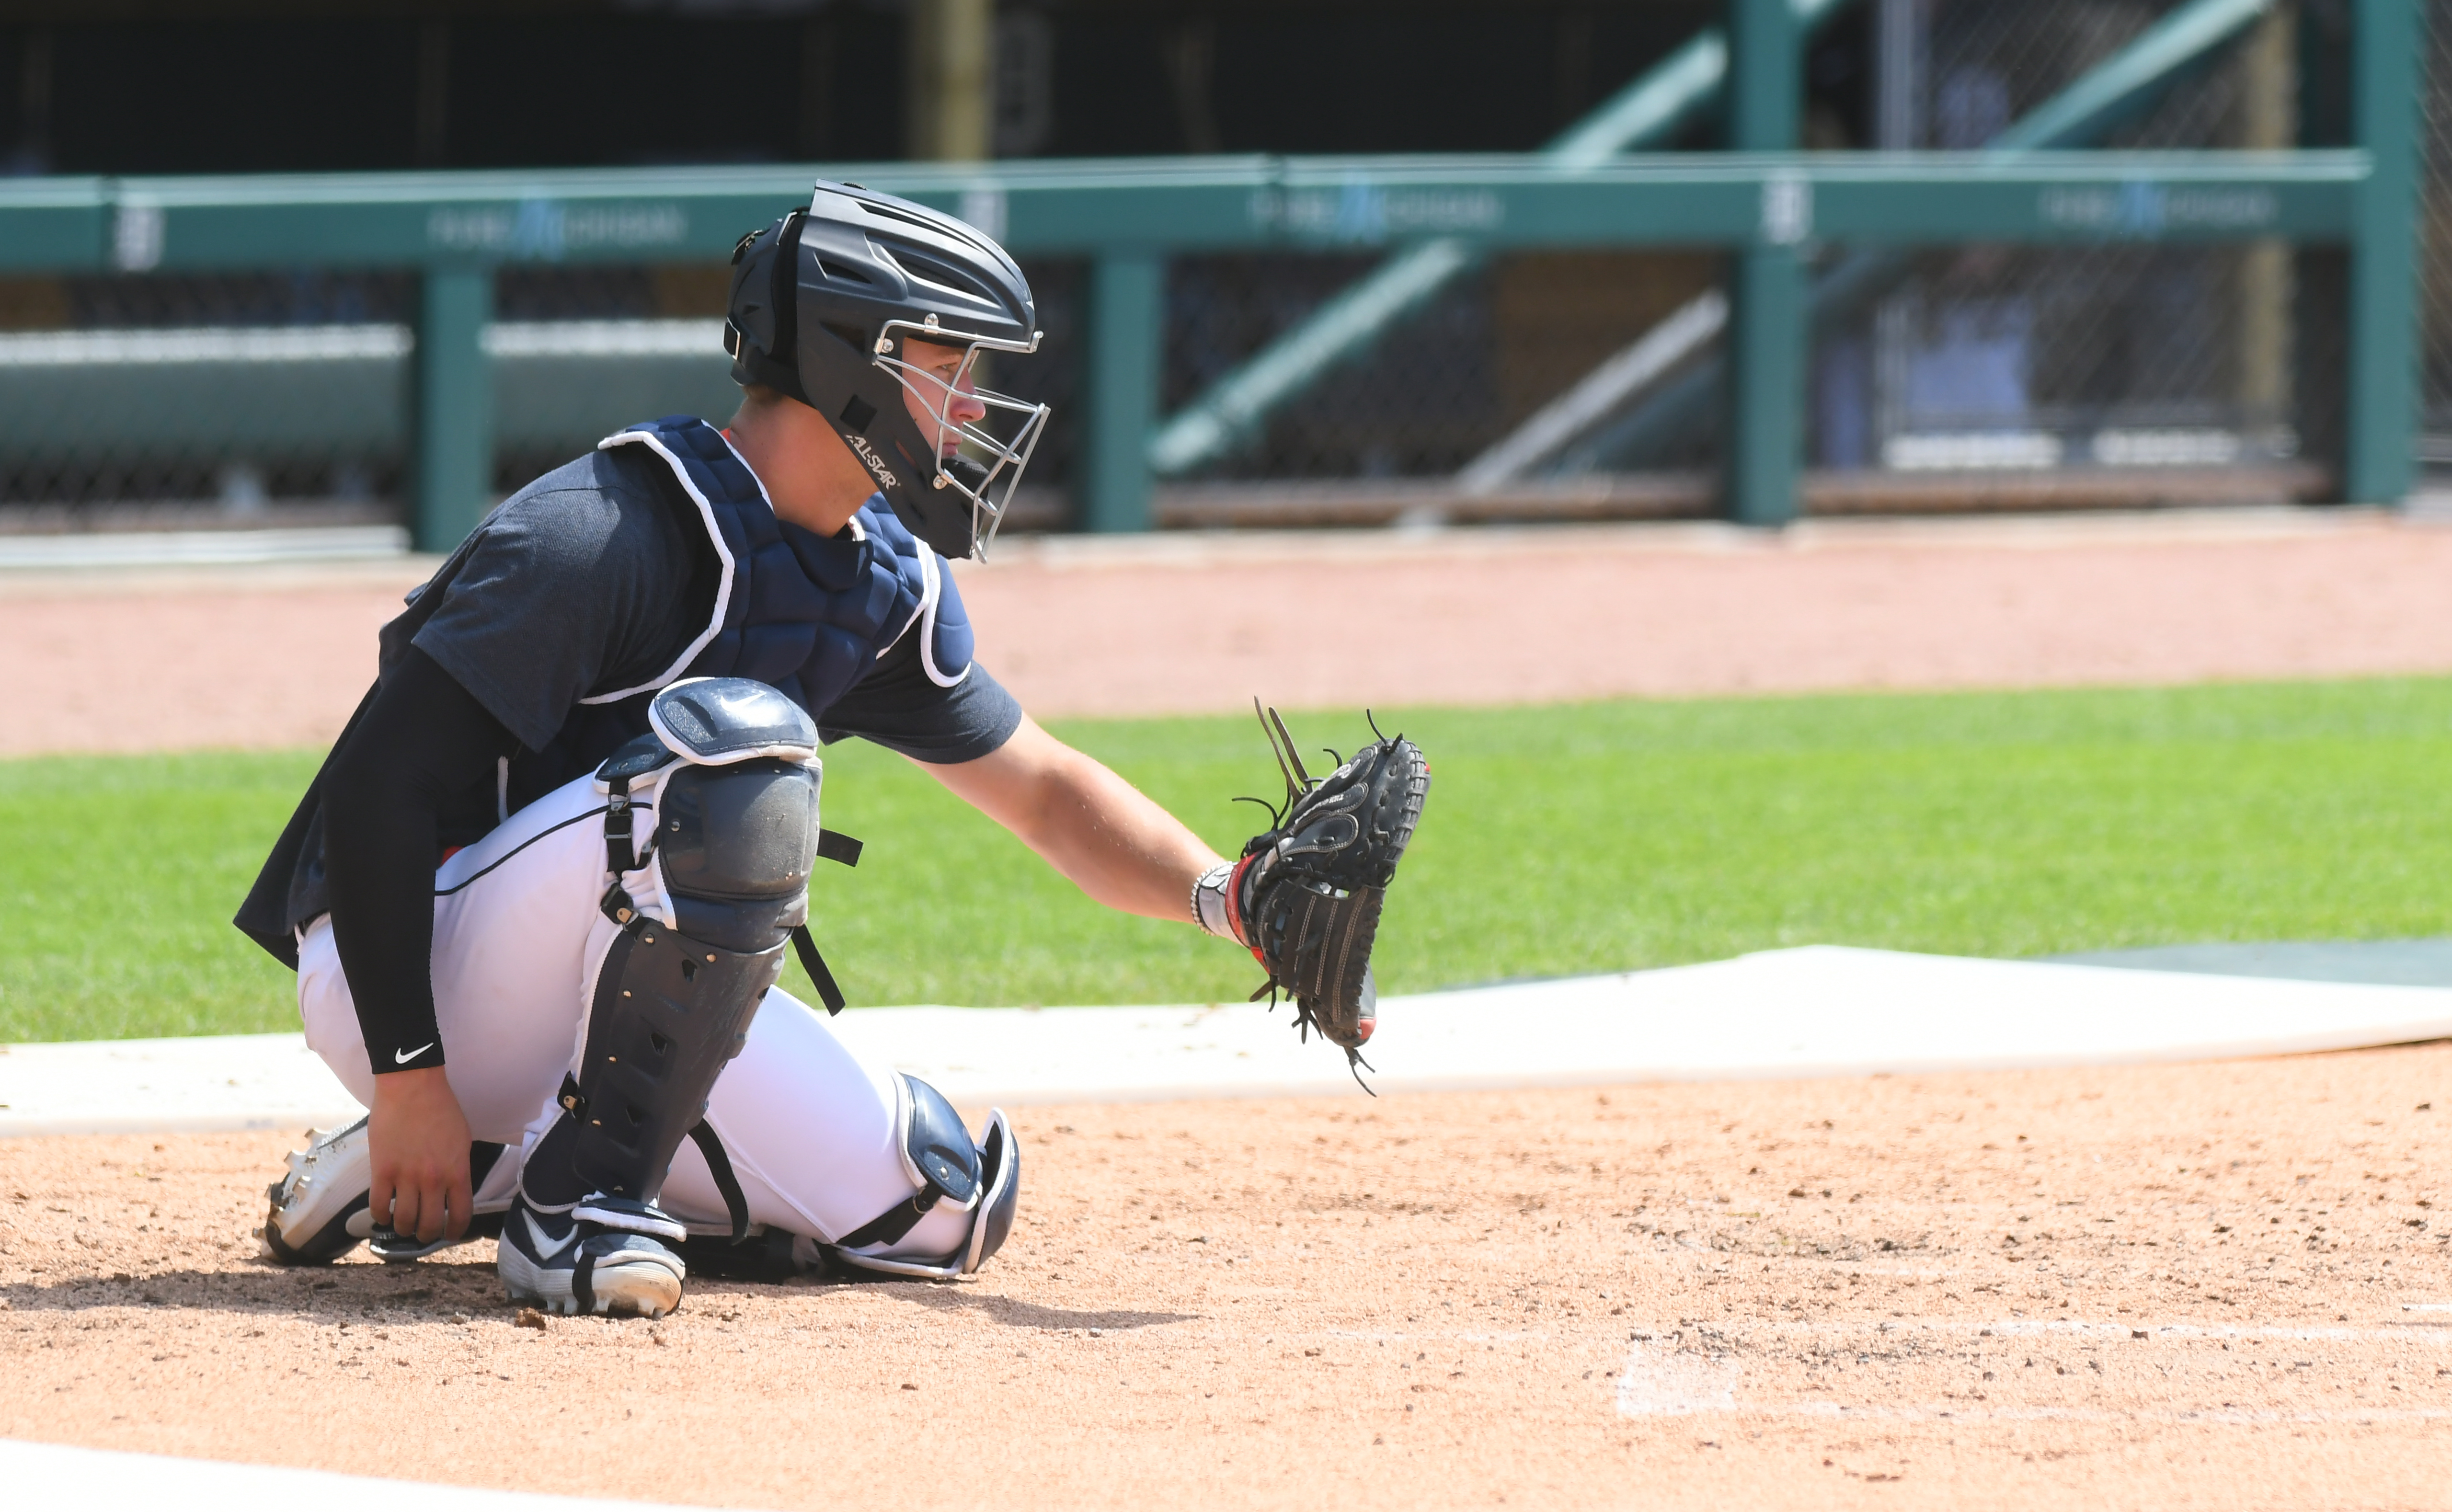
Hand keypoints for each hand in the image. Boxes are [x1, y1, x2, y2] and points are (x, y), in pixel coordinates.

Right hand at [367, 1066, 472, 1244]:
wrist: (412, 1086)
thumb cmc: (441, 1108)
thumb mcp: (462, 1141)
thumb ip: (458, 1168)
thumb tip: (453, 1191)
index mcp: (457, 1171)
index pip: (460, 1215)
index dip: (455, 1231)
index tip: (450, 1235)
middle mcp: (433, 1179)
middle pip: (430, 1224)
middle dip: (427, 1235)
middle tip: (423, 1232)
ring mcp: (406, 1176)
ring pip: (404, 1221)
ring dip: (404, 1229)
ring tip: (403, 1225)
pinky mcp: (381, 1170)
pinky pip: (379, 1206)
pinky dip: (380, 1216)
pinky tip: (383, 1215)